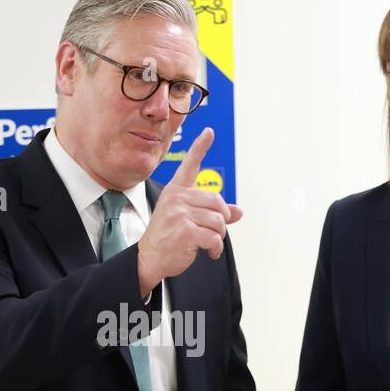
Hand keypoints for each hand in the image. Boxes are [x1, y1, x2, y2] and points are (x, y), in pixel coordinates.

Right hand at [136, 128, 242, 294]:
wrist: (150, 258)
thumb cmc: (168, 238)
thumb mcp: (188, 220)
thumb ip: (213, 213)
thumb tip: (239, 212)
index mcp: (176, 191)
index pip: (189, 165)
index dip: (200, 147)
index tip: (209, 132)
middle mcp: (177, 198)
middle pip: (217, 201)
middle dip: (222, 220)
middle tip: (215, 232)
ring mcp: (179, 213)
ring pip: (218, 220)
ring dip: (219, 236)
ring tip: (208, 243)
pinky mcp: (184, 230)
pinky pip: (214, 237)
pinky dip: (216, 248)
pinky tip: (209, 252)